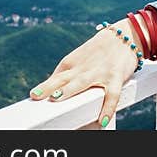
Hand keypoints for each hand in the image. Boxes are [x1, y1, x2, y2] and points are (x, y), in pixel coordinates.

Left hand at [28, 18, 142, 127]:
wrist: (124, 36)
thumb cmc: (98, 52)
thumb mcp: (79, 59)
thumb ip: (66, 74)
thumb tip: (49, 91)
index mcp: (72, 63)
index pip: (55, 77)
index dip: (43, 88)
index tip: (33, 98)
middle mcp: (83, 68)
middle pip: (63, 79)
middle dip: (50, 86)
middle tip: (36, 95)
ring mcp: (99, 72)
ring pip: (83, 82)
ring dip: (69, 90)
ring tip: (57, 100)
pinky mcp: (116, 77)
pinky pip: (112, 95)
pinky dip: (108, 108)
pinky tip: (102, 120)